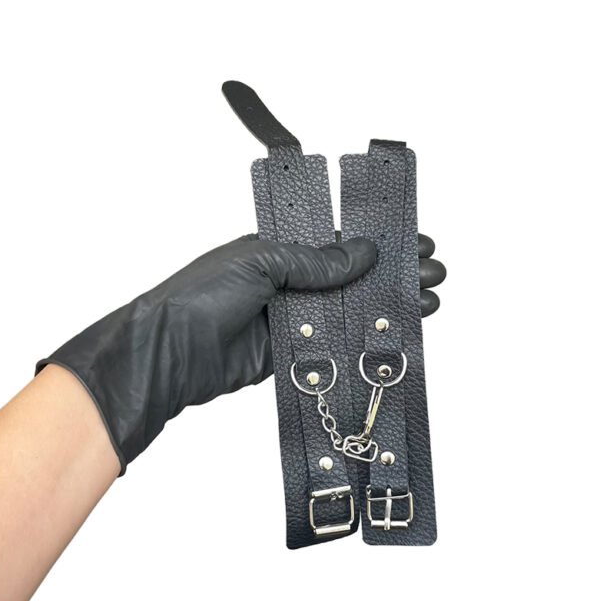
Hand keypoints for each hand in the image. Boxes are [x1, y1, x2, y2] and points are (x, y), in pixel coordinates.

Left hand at [37, 232, 445, 473]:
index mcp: (280, 251)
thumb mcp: (259, 262)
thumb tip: (362, 253)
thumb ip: (312, 261)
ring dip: (386, 310)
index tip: (415, 243)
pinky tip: (392, 340)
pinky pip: (333, 349)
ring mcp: (292, 321)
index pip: (341, 243)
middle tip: (432, 276)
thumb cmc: (199, 295)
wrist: (168, 354)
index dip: (379, 244)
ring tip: (426, 304)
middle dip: (395, 276)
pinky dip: (362, 345)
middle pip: (353, 279)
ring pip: (349, 314)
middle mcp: (289, 284)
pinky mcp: (290, 356)